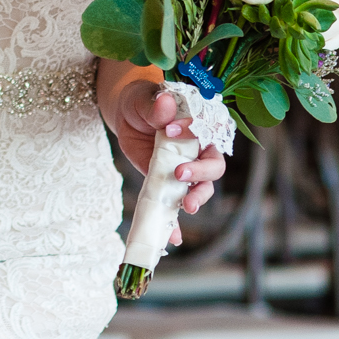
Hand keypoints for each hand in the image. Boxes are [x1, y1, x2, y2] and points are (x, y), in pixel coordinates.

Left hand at [112, 80, 226, 244]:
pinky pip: (177, 204)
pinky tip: (174, 238)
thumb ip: (156, 106)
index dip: (195, 131)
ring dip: (198, 198)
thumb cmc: (141, 102)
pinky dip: (176, 222)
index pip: (209, 128)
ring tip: (188, 206)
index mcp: (200, 122)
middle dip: (202, 173)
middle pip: (213, 164)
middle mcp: (199, 147)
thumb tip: (166, 104)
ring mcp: (187, 167)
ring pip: (202, 187)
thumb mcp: (143, 100)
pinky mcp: (171, 183)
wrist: (126, 115)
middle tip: (181, 174)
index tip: (170, 129)